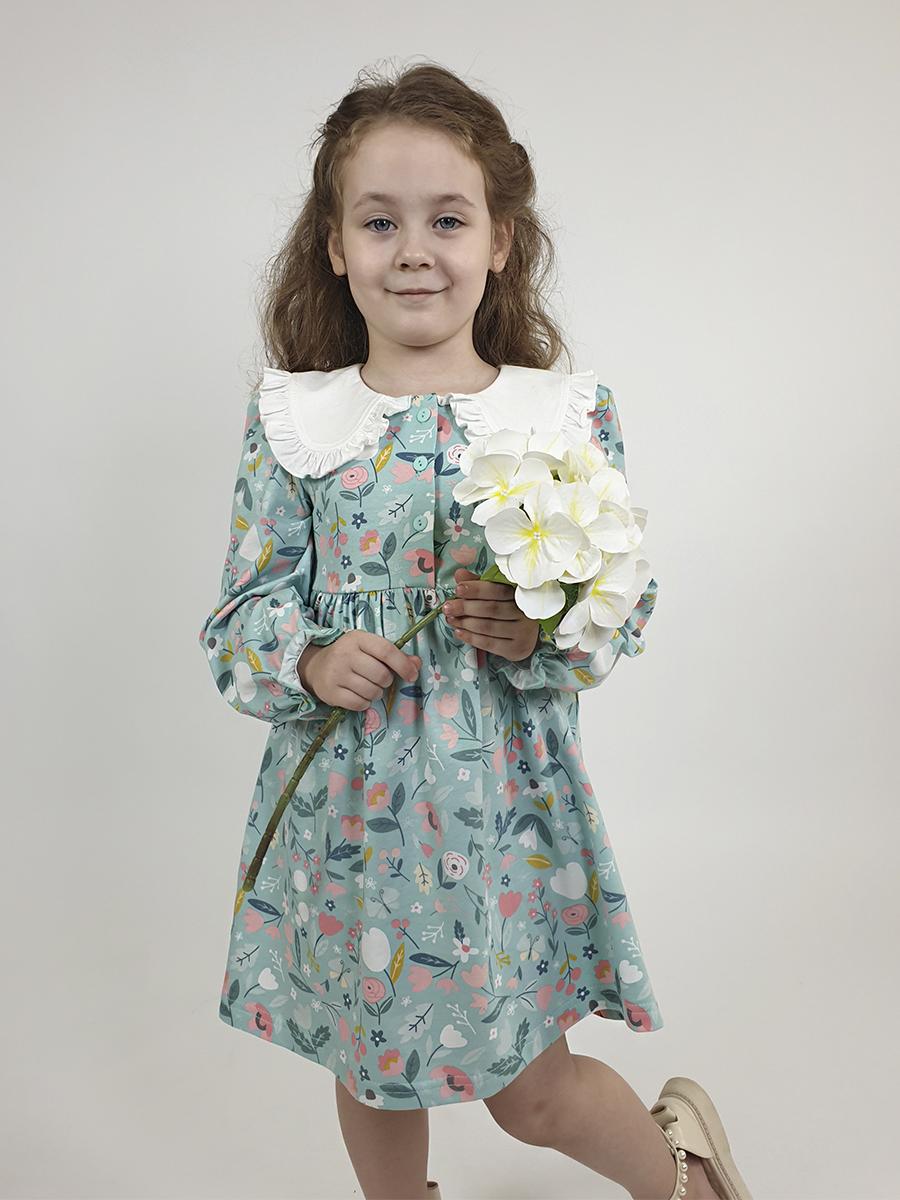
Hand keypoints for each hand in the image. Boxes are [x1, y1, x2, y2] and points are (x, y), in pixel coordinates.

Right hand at [297, 631, 421, 711]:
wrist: (315, 666)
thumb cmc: (350, 656)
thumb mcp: (370, 649)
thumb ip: (395, 655)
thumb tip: (417, 664)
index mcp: (358, 638)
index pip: (386, 650)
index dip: (403, 665)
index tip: (412, 675)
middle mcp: (345, 654)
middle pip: (381, 675)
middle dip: (387, 681)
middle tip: (380, 679)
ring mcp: (336, 674)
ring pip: (371, 691)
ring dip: (376, 693)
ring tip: (369, 686)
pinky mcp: (330, 692)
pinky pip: (359, 704)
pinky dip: (364, 703)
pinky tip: (359, 695)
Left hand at [443, 568, 540, 662]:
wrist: (525, 635)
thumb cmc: (507, 609)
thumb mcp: (495, 592)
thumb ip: (478, 583)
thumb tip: (459, 574)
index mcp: (520, 595)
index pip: (498, 590)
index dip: (477, 589)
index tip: (458, 589)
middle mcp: (524, 613)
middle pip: (491, 609)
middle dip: (465, 607)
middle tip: (447, 607)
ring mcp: (523, 632)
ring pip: (488, 627)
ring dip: (465, 623)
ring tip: (450, 619)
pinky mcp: (517, 649)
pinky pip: (489, 643)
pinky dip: (471, 638)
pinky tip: (459, 632)